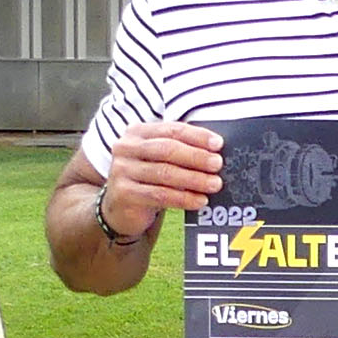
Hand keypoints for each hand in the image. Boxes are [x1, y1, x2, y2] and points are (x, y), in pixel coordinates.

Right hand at [100, 123, 223, 227]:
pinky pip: (159, 195)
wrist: (120, 208)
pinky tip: (200, 201)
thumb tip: (216, 151)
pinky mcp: (124, 193)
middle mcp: (126, 148)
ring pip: (165, 173)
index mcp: (137, 132)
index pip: (171, 129)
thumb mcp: (159, 160)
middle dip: (196, 156)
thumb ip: (180, 150)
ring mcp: (122, 170)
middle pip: (167, 149)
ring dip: (194, 179)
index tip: (218, 144)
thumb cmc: (148, 179)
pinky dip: (183, 198)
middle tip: (217, 164)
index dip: (197, 136)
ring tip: (214, 184)